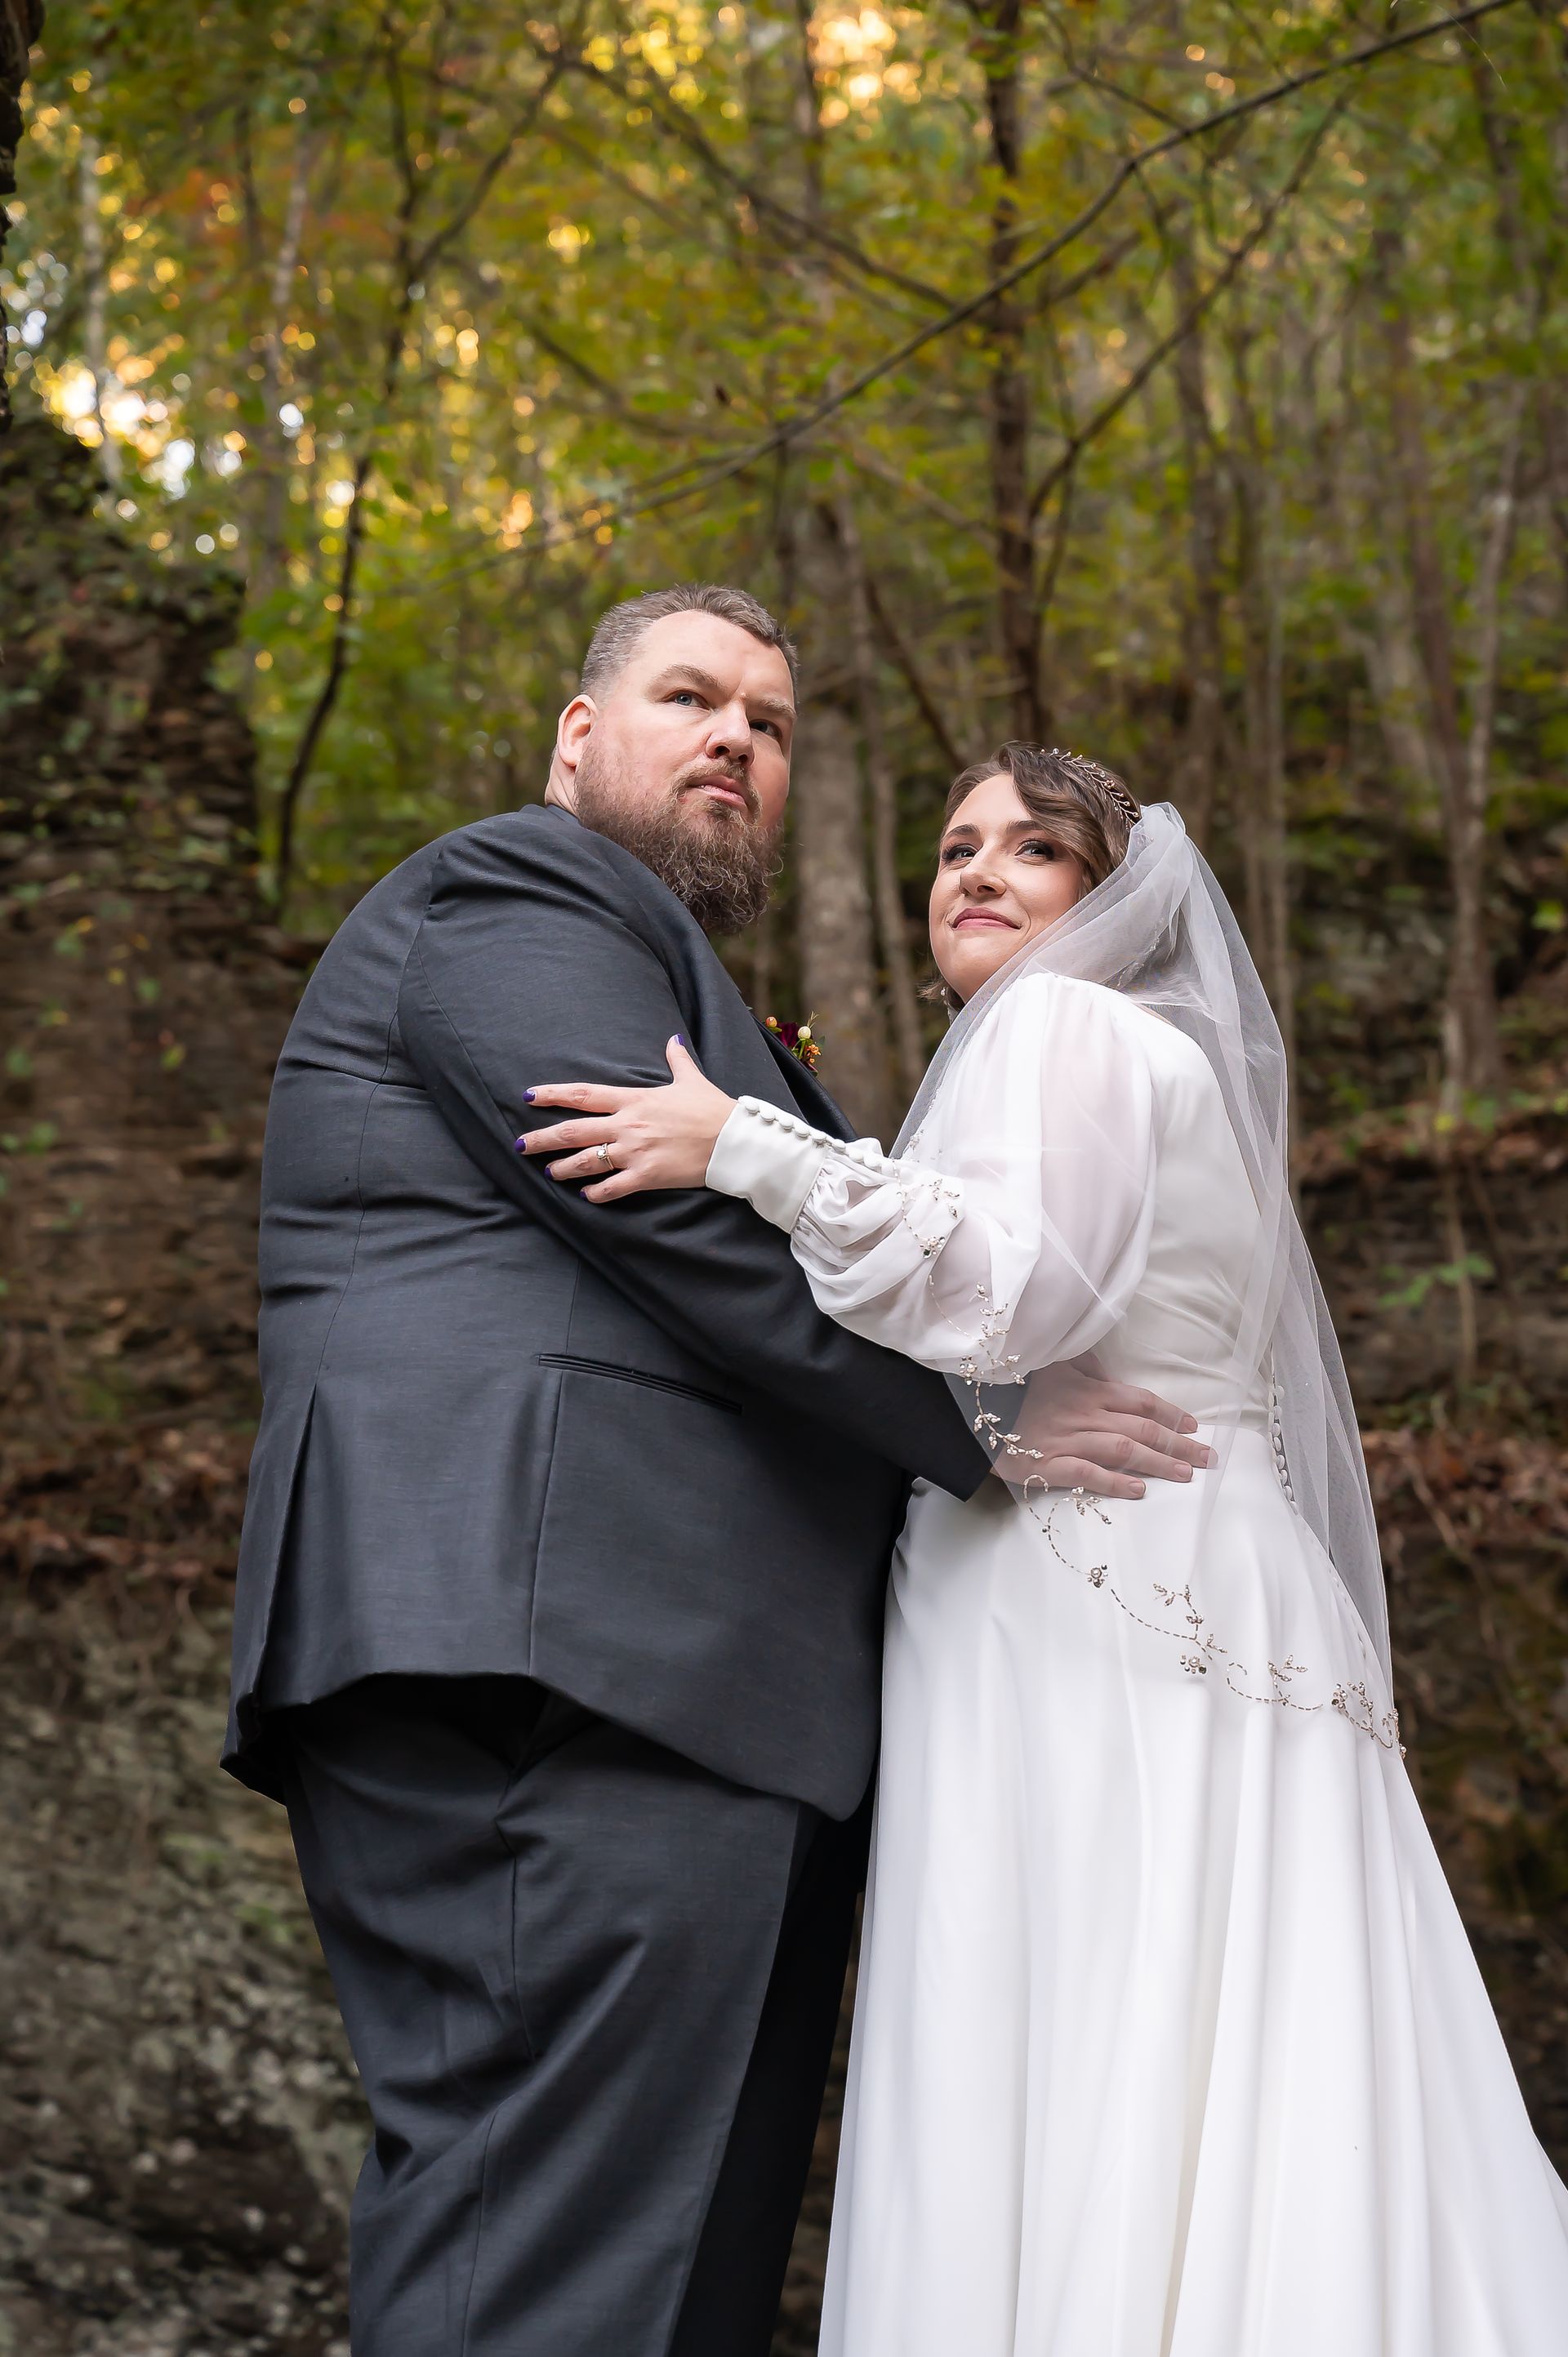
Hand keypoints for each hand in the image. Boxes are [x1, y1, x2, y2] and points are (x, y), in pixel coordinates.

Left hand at [518, 1038, 735, 1202]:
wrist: (733, 1139)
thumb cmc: (712, 1108)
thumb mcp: (691, 1079)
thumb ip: (676, 1060)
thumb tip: (673, 1039)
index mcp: (634, 1100)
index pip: (583, 1095)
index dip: (553, 1094)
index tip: (528, 1096)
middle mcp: (627, 1125)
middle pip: (573, 1130)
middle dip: (542, 1139)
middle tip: (520, 1146)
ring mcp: (635, 1152)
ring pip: (586, 1161)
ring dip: (563, 1168)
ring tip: (550, 1172)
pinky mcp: (647, 1176)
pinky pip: (612, 1187)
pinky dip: (596, 1193)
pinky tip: (587, 1195)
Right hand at [990, 1354, 1214, 1501]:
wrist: (972, 1413)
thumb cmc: (1016, 1388)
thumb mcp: (1052, 1365)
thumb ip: (1086, 1367)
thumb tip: (1112, 1372)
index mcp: (1089, 1390)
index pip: (1142, 1402)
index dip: (1171, 1415)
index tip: (1195, 1428)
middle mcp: (1085, 1414)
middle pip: (1142, 1429)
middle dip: (1179, 1444)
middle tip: (1208, 1459)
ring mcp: (1068, 1440)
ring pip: (1123, 1450)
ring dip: (1158, 1463)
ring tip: (1185, 1474)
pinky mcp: (1048, 1465)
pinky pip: (1087, 1474)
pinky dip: (1114, 1482)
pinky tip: (1138, 1489)